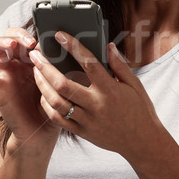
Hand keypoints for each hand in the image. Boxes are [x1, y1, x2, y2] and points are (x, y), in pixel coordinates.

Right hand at [0, 28, 59, 144]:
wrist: (42, 131)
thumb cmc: (54, 106)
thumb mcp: (61, 80)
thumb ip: (60, 64)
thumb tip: (66, 45)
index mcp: (31, 59)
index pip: (24, 35)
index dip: (31, 32)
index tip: (43, 39)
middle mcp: (16, 63)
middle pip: (7, 37)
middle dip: (17, 34)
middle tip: (30, 42)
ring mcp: (4, 73)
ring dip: (1, 42)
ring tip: (13, 46)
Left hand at [30, 32, 165, 160]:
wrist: (143, 143)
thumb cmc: (140, 110)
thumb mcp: (135, 85)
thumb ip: (120, 65)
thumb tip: (108, 46)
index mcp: (111, 90)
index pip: (89, 63)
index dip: (73, 46)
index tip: (60, 35)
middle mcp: (97, 105)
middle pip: (63, 84)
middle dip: (45, 67)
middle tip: (35, 55)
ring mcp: (88, 120)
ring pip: (56, 102)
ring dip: (42, 85)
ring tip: (36, 72)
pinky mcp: (82, 132)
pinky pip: (58, 119)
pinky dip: (47, 105)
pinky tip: (43, 94)